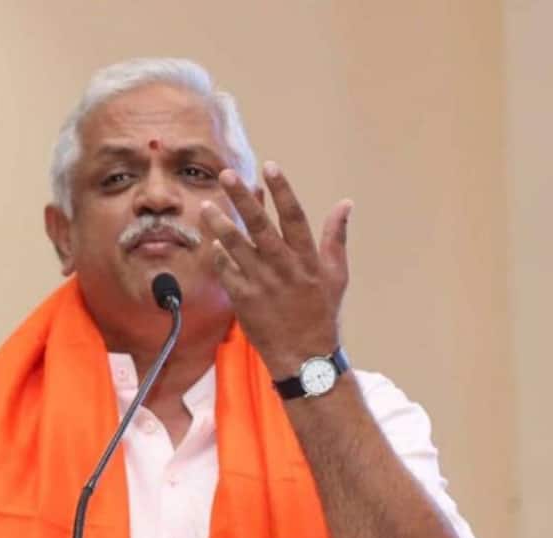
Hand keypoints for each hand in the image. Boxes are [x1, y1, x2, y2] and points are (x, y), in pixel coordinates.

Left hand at [200, 161, 352, 379]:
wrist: (305, 356)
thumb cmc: (322, 313)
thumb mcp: (337, 275)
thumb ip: (335, 237)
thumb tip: (345, 204)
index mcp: (307, 259)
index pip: (294, 217)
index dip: (282, 191)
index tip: (270, 166)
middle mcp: (283, 268)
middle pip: (260, 226)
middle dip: (243, 199)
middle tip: (227, 176)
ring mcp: (261, 284)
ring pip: (236, 248)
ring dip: (220, 225)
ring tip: (207, 205)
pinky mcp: (244, 299)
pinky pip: (226, 272)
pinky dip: (218, 256)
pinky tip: (210, 242)